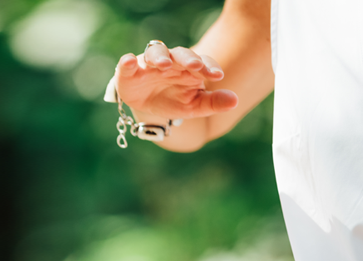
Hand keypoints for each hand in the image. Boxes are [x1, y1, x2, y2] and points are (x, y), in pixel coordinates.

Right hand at [116, 44, 238, 119]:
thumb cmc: (173, 100)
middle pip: (180, 53)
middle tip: (195, 66)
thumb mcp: (194, 106)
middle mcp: (170, 62)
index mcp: (189, 68)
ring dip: (160, 57)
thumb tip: (235, 100)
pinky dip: (127, 62)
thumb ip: (213, 102)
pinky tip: (129, 62)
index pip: (202, 62)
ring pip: (155, 52)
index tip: (217, 76)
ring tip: (163, 65)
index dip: (209, 67)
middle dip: (188, 58)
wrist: (146, 106)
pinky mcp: (129, 71)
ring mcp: (149, 64)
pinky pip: (127, 63)